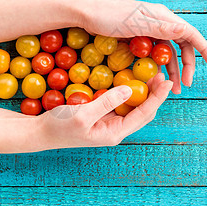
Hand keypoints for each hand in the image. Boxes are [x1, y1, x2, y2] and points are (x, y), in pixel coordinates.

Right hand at [37, 73, 171, 148]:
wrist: (40, 132)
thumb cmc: (58, 126)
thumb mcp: (81, 114)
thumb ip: (106, 102)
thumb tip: (129, 89)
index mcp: (114, 133)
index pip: (143, 113)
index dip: (157, 97)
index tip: (166, 81)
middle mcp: (115, 129)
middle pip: (142, 110)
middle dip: (153, 93)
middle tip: (158, 73)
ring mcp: (109, 122)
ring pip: (132, 106)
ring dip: (141, 91)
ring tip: (148, 73)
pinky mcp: (101, 115)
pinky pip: (120, 102)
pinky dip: (127, 91)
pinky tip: (128, 79)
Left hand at [68, 0, 206, 93]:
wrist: (83, 13)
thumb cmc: (107, 17)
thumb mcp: (134, 23)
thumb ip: (160, 28)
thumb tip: (186, 31)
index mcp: (161, 17)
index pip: (189, 33)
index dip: (204, 49)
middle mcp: (157, 22)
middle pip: (180, 45)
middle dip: (186, 66)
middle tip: (185, 86)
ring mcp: (146, 30)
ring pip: (166, 52)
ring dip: (171, 69)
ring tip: (174, 88)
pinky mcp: (135, 37)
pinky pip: (151, 53)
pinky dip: (156, 66)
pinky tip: (155, 78)